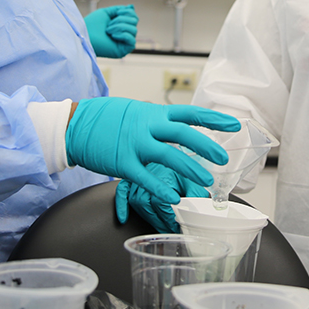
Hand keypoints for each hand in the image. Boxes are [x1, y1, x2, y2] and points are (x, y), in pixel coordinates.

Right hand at [65, 98, 237, 204]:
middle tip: (223, 158)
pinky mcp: (122, 163)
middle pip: (183, 134)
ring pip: (169, 156)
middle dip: (206, 146)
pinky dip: (160, 189)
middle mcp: (147, 126)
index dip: (213, 118)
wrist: (75, 124)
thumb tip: (174, 124)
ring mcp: (134, 144)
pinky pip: (145, 178)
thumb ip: (155, 120)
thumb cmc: (105, 118)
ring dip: (190, 169)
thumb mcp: (134, 111)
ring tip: (205, 182)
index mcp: (153, 113)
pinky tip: (173, 198)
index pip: (189, 113)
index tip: (234, 123)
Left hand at [84, 5, 137, 57]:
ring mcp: (124, 43)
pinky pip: (132, 41)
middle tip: (109, 25)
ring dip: (119, 27)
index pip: (134, 17)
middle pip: (135, 22)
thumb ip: (119, 9)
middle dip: (122, 20)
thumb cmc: (91, 25)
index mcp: (121, 25)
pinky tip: (112, 36)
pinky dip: (123, 35)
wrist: (84, 35)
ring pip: (134, 30)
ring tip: (108, 30)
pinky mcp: (123, 51)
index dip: (128, 12)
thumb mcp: (106, 13)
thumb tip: (132, 7)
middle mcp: (124, 34)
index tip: (118, 12)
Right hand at [115, 163, 209, 232]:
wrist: (167, 144)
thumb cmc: (183, 160)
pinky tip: (123, 218)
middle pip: (147, 205)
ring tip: (158, 226)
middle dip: (160, 221)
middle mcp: (147, 173)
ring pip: (135, 202)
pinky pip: (120, 192)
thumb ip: (197, 194)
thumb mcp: (192, 177)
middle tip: (171, 231)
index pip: (161, 202)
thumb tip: (206, 210)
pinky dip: (121, 206)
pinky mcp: (129, 176)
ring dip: (147, 217)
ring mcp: (137, 175)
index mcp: (163, 173)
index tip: (177, 227)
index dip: (169, 217)